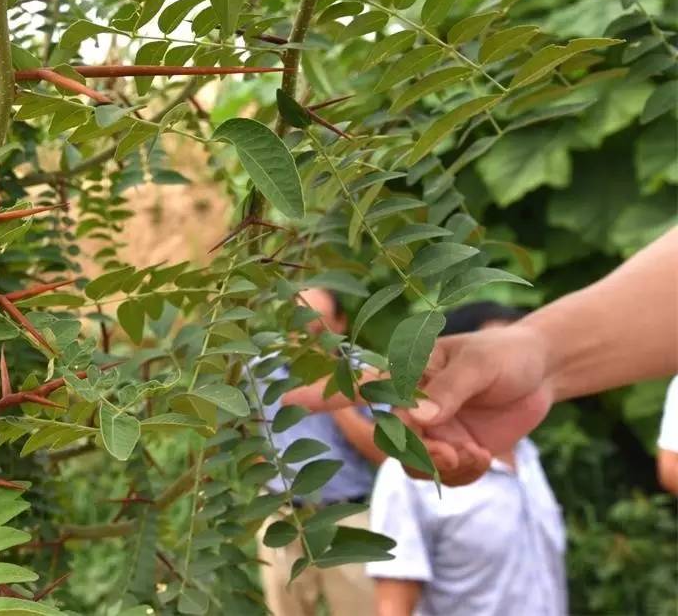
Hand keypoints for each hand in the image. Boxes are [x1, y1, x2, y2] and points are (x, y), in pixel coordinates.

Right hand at [285, 322, 555, 485]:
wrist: (543, 370)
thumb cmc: (503, 353)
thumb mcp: (479, 363)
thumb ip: (449, 390)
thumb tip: (419, 418)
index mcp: (404, 373)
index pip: (357, 386)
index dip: (322, 393)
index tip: (288, 400)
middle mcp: (410, 405)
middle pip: (389, 439)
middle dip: (416, 451)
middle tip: (451, 449)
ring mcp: (431, 432)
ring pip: (415, 465)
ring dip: (442, 467)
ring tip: (474, 453)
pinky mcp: (454, 451)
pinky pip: (445, 478)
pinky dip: (464, 475)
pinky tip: (486, 458)